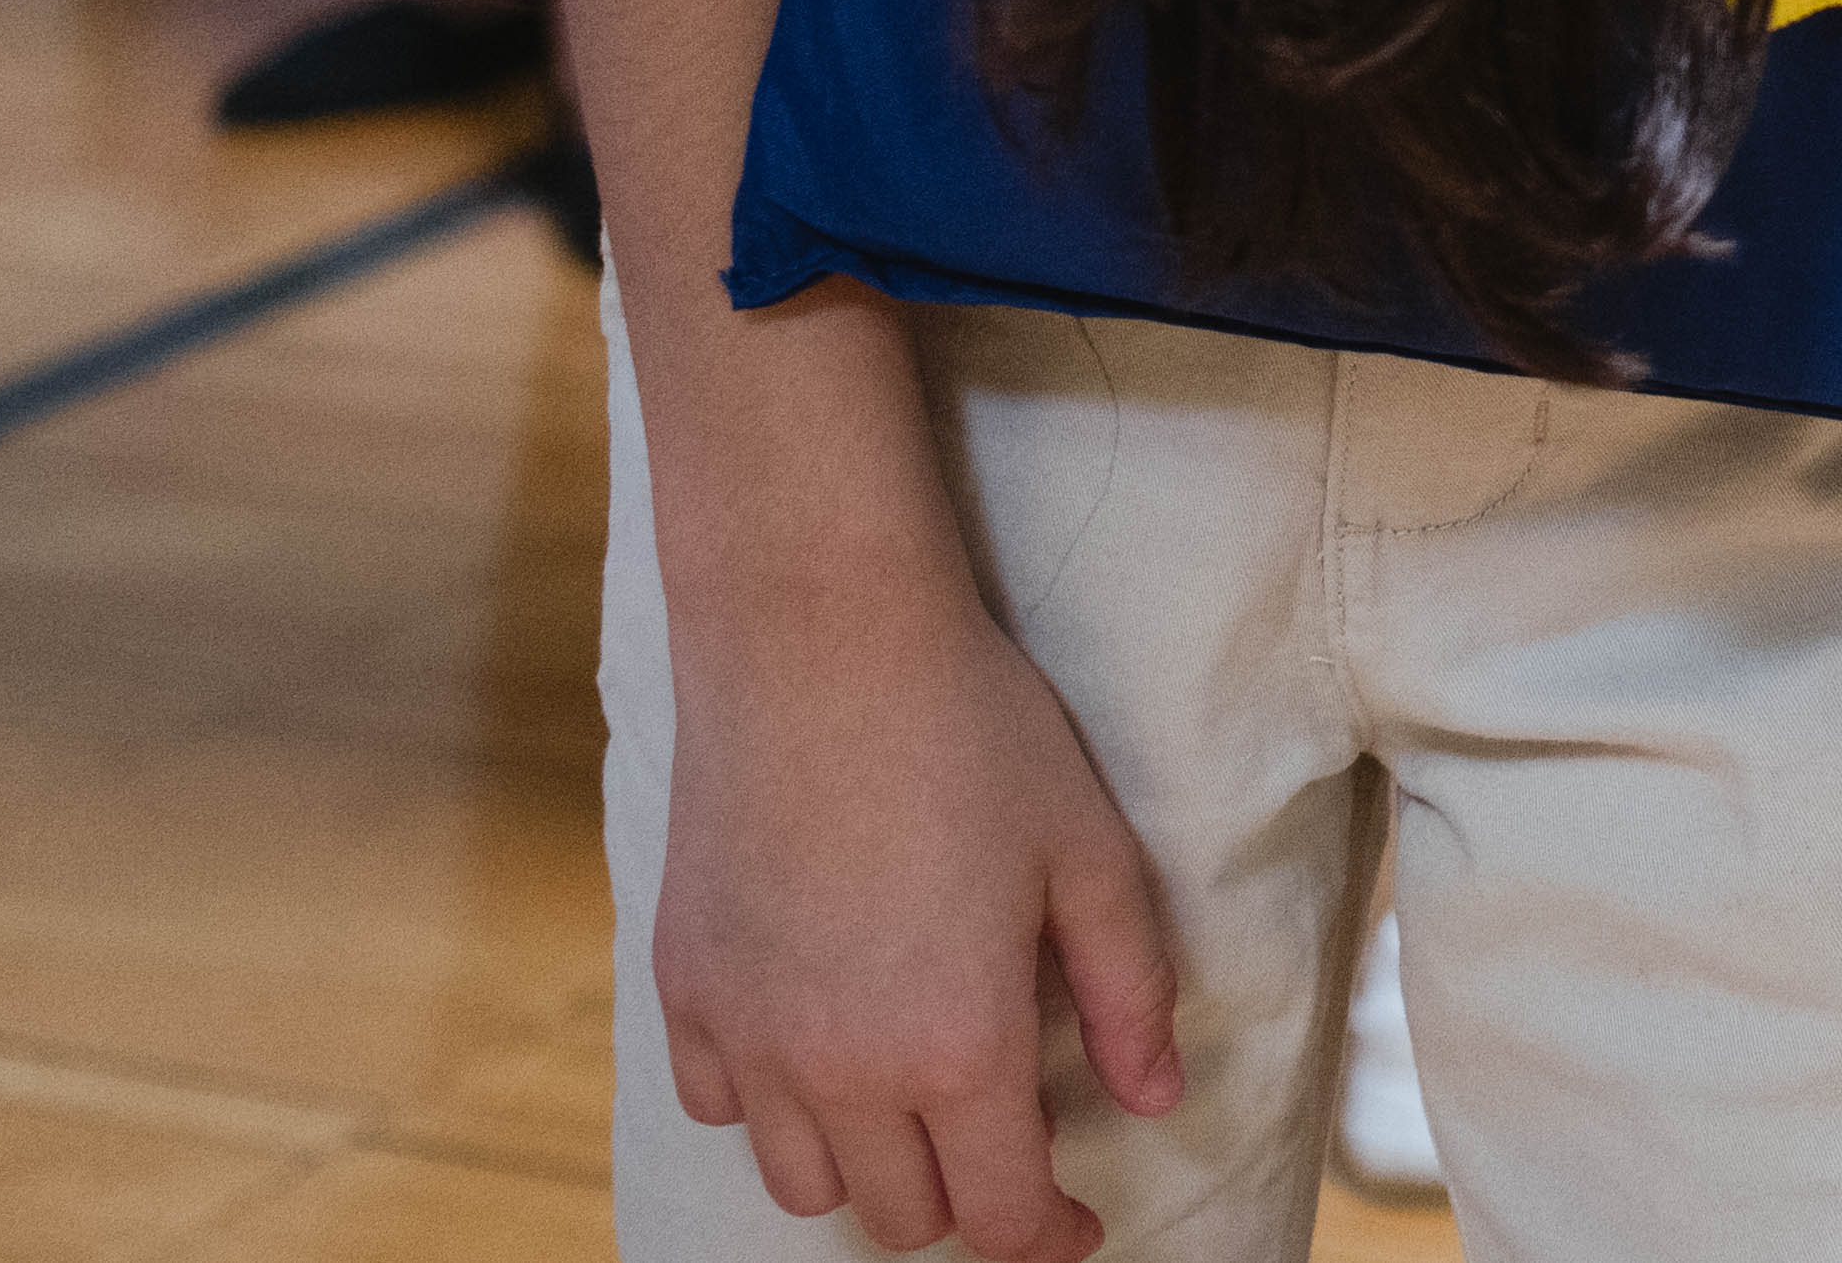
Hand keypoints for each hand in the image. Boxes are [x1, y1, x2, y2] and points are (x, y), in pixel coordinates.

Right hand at [647, 579, 1186, 1256]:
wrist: (818, 639)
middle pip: (899, 1218)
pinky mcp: (684, 989)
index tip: (1077, 1227)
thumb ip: (1131, 994)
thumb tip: (1156, 1099)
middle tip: (1005, 1135)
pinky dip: (772, 1104)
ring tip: (913, 1092)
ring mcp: (749, 1037)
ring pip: (802, 1183)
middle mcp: (839, 1071)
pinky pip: (720, 1107)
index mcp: (956, 1048)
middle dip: (965, 1200)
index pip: (1001, 1217)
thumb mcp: (1089, 855)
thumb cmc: (973, 732)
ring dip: (866, 1165)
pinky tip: (819, 1038)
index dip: (1049, 1242)